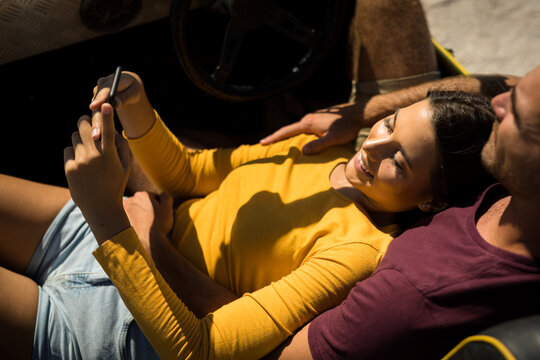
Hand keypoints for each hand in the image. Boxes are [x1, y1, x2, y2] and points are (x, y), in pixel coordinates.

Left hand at [64, 103, 131, 242]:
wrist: (100, 207)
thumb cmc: (116, 184)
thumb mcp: (125, 166)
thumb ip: (122, 146)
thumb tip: (112, 129)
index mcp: (110, 156)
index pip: (109, 132)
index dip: (107, 117)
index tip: (106, 104)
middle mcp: (94, 157)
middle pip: (83, 126)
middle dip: (85, 122)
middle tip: (89, 124)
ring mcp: (80, 162)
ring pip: (74, 137)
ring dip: (80, 139)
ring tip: (88, 151)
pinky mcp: (69, 168)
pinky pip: (68, 150)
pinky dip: (74, 152)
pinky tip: (81, 163)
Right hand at [89, 71, 155, 139]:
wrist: (128, 86)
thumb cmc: (133, 89)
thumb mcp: (134, 92)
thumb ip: (125, 97)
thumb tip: (116, 104)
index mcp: (112, 80)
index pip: (105, 90)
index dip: (99, 99)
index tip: (93, 107)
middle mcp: (102, 85)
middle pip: (98, 103)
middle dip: (97, 118)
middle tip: (96, 132)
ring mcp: (97, 93)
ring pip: (96, 110)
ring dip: (96, 123)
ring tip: (96, 137)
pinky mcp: (97, 100)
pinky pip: (97, 112)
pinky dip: (98, 123)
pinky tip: (97, 136)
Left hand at [123, 191, 173, 256]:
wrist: (148, 241)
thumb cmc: (159, 224)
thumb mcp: (167, 208)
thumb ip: (166, 196)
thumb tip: (163, 193)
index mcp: (142, 195)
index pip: (154, 197)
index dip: (160, 205)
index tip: (161, 214)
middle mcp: (130, 200)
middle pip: (144, 202)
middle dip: (149, 208)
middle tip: (154, 219)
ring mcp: (124, 210)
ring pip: (137, 209)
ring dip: (142, 214)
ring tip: (148, 224)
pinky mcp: (122, 220)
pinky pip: (131, 217)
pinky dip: (136, 220)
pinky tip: (141, 227)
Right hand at [259, 102, 363, 154]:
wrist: (357, 113)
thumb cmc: (346, 127)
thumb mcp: (333, 139)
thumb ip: (319, 145)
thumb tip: (302, 151)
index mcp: (308, 123)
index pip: (286, 131)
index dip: (273, 137)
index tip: (262, 142)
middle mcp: (308, 118)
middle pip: (289, 129)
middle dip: (277, 136)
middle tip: (266, 144)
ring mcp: (313, 117)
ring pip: (297, 128)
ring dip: (288, 135)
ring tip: (280, 143)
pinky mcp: (319, 118)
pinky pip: (305, 127)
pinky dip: (298, 133)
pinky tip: (300, 138)